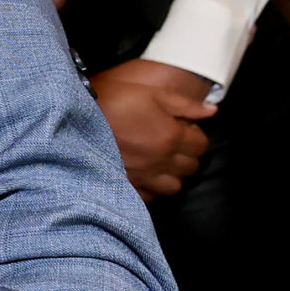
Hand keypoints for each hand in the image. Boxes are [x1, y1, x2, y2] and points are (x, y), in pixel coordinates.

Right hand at [88, 58, 217, 196]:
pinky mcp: (126, 185)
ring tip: (162, 161)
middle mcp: (161, 161)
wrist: (77, 117)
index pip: (201, 146)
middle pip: (191, 168)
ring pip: (174, 187)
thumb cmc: (116, 99)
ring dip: (173, 174)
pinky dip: (152, 188)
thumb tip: (212, 112)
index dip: (197, 136)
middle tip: (175, 144)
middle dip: (188, 155)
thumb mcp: (154, 93)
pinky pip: (150, 197)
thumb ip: (186, 105)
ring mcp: (143, 177)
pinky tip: (145, 174)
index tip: (186, 129)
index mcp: (172, 137)